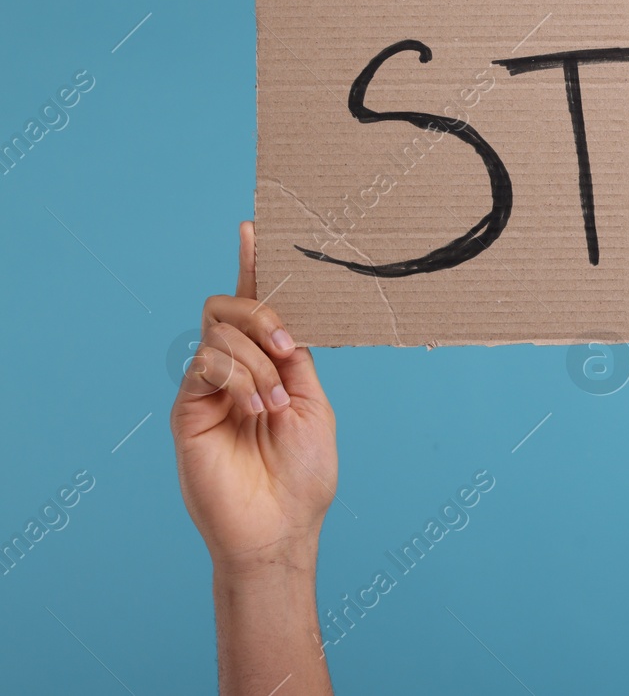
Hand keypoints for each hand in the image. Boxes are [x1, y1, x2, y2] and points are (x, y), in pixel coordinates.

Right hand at [171, 221, 336, 573]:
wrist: (280, 527)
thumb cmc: (304, 475)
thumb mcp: (314, 404)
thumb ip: (296, 359)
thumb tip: (284, 321)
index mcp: (270, 364)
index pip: (254, 305)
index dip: (252, 265)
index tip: (253, 227)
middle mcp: (234, 369)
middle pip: (228, 306)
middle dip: (261, 315)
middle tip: (286, 348)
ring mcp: (207, 388)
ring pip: (220, 334)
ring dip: (257, 364)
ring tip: (274, 405)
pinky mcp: (187, 408)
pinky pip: (205, 364)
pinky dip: (238, 380)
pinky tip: (254, 410)